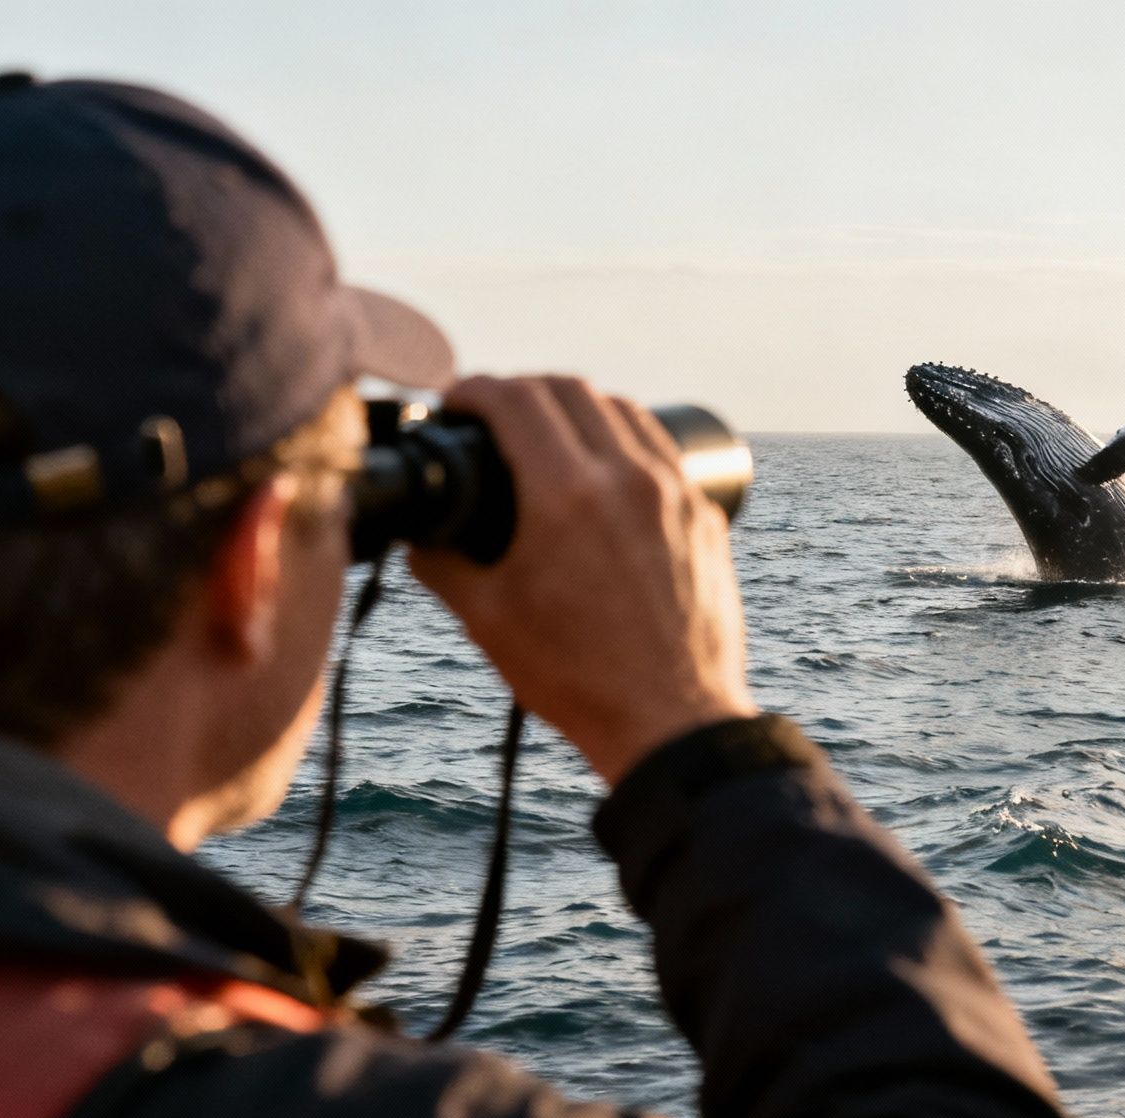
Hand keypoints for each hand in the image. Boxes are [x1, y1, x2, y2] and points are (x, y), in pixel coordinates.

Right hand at [409, 376, 757, 785]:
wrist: (671, 721)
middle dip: (521, 389)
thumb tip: (419, 536)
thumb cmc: (578, 678)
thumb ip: (440, 565)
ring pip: (623, 409)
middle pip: (570, 388)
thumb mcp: (487, 619)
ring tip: (547, 432)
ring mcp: (675, 493)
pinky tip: (605, 462)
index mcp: (567, 494)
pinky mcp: (704, 516)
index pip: (516, 398)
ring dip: (577, 404)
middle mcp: (628, 477)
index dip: (473, 389)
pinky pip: (662, 448)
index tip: (454, 402)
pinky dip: (625, 434)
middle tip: (493, 415)